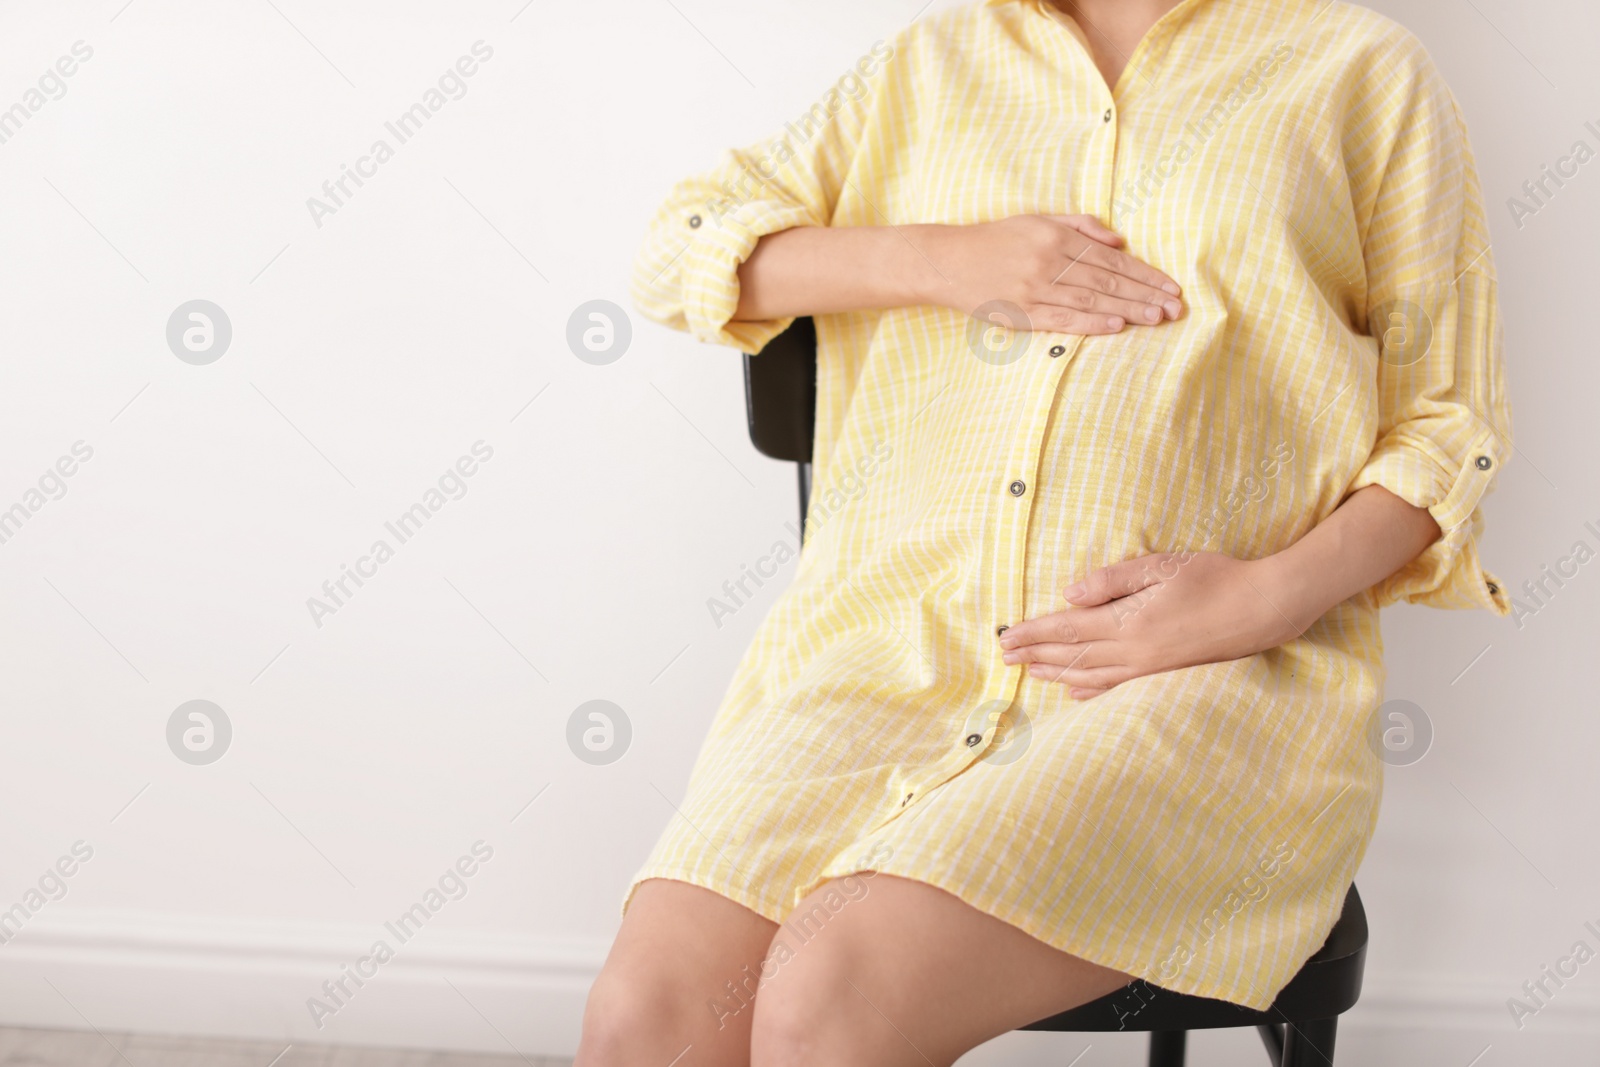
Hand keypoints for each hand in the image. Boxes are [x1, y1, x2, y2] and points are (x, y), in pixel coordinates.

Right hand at [914, 214, 1183, 335]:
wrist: (947, 261)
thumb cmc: (996, 240)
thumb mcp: (1038, 220)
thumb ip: (1080, 226)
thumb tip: (1119, 242)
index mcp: (1057, 237)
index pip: (1112, 258)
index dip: (1145, 273)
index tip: (1170, 285)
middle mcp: (1050, 261)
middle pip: (1108, 281)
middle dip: (1145, 294)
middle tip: (1175, 308)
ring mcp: (1035, 289)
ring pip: (1091, 301)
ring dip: (1128, 311)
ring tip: (1156, 318)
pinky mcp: (1021, 313)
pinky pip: (1063, 319)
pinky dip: (1092, 323)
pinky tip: (1116, 326)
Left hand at [997, 551, 1303, 698]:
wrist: (1263, 609)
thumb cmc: (1214, 578)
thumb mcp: (1162, 565)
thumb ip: (1113, 578)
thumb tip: (1069, 594)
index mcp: (1128, 621)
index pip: (1067, 628)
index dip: (1033, 633)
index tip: (1005, 637)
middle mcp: (1133, 651)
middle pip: (1072, 654)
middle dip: (1035, 654)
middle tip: (1003, 657)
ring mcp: (1148, 667)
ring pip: (1089, 674)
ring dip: (1055, 671)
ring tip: (1028, 670)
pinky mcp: (1163, 674)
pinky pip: (1116, 686)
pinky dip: (1089, 689)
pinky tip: (1074, 692)